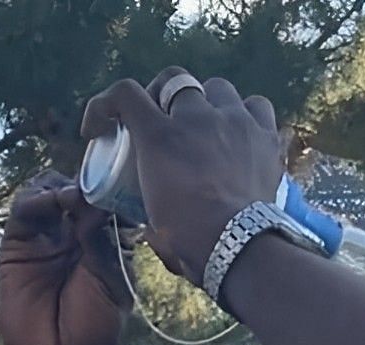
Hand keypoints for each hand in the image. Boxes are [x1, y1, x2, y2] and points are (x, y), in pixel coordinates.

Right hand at [0, 172, 131, 344]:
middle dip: (86, 183)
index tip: (119, 181)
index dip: (110, 186)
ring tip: (74, 198)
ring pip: (47, 191)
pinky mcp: (17, 245)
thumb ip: (101, 236)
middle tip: (94, 191)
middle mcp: (72, 231)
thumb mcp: (110, 276)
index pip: (104, 197)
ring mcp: (44, 236)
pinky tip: (52, 202)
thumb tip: (93, 197)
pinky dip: (36, 199)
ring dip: (60, 187)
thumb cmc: (94, 323)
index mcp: (103, 237)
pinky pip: (23, 211)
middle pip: (74, 187)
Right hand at [82, 69, 285, 283]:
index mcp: (159, 137)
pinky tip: (240, 130)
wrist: (237, 245)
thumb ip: (146, 196)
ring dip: (206, 102)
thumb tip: (149, 208)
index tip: (100, 127)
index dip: (105, 104)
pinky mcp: (264, 133)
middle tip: (161, 120)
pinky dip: (245, 113)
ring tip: (206, 126)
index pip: (124, 93)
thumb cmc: (187, 239)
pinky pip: (255, 105)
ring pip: (217, 87)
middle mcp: (196, 116)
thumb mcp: (150, 215)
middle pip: (173, 78)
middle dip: (161, 96)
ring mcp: (234, 120)